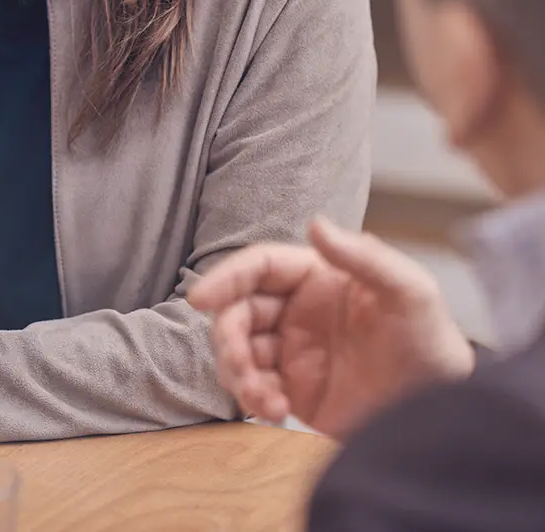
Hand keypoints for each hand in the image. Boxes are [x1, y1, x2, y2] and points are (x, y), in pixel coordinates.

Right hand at [188, 217, 474, 438]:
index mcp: (315, 276)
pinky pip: (253, 387)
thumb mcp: (411, 292)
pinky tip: (276, 411)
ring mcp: (291, 350)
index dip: (225, 278)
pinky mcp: (292, 390)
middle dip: (229, 337)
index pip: (257, 267)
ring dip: (237, 372)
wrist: (442, 419)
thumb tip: (315, 224)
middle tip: (241, 365)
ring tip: (265, 400)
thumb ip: (365, 256)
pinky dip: (252, 398)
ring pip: (237, 350)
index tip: (201, 299)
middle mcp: (296, 310)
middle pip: (237, 310)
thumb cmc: (431, 344)